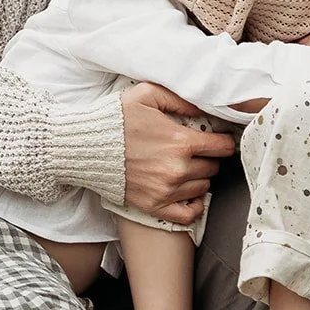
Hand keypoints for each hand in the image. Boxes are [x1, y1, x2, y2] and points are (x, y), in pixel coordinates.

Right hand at [120, 82, 236, 223]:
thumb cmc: (115, 119)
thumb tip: (205, 107)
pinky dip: (194, 205)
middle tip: (196, 151)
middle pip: (213, 167)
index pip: (222, 146)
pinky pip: (189, 214)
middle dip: (208, 158)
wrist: (85, 148)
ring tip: (185, 167)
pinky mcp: (154, 206)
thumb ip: (180, 99)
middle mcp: (178, 169)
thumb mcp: (147, 95)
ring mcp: (166, 190)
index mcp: (181, 141)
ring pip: (203, 187)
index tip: (219, 139)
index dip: (224, 141)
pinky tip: (189, 193)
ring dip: (199, 177)